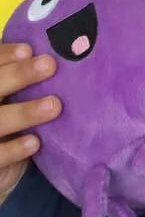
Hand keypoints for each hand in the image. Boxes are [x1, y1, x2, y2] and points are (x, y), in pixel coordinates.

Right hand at [0, 43, 60, 202]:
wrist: (4, 165)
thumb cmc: (16, 120)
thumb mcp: (21, 97)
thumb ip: (31, 79)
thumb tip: (67, 50)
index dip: (4, 55)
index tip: (28, 50)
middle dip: (18, 74)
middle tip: (49, 65)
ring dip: (24, 112)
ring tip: (54, 105)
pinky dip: (13, 150)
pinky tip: (35, 142)